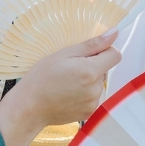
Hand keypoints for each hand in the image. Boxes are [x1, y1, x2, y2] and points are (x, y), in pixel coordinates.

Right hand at [0, 31, 120, 145]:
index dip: (104, 51)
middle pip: (105, 70)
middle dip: (93, 66)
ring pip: (99, 84)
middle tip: (70, 69)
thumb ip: (92, 44)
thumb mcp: (64, 54)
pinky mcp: (89, 112)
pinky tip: (68, 94)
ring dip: (89, 81)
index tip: (89, 53)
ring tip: (67, 83)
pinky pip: (93, 97)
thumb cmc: (41, 78)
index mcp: (91, 71)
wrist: (29, 107)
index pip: (115, 55)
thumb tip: (114, 33)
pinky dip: (84, 93)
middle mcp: (96, 88)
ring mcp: (93, 102)